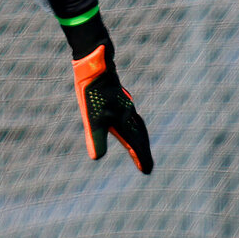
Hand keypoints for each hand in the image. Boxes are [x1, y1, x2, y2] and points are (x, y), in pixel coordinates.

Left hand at [71, 40, 152, 173]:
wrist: (97, 65)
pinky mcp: (119, 97)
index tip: (147, 171)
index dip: (141, 158)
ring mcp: (125, 104)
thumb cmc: (94, 92)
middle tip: (147, 165)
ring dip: (139, 138)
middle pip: (140, 135)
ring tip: (141, 147)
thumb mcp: (91, 117)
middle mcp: (128, 113)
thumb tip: (96, 158)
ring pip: (137, 124)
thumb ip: (95, 137)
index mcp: (124, 121)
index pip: (136, 144)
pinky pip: (130, 115)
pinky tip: (127, 122)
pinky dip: (133, 125)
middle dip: (143, 151)